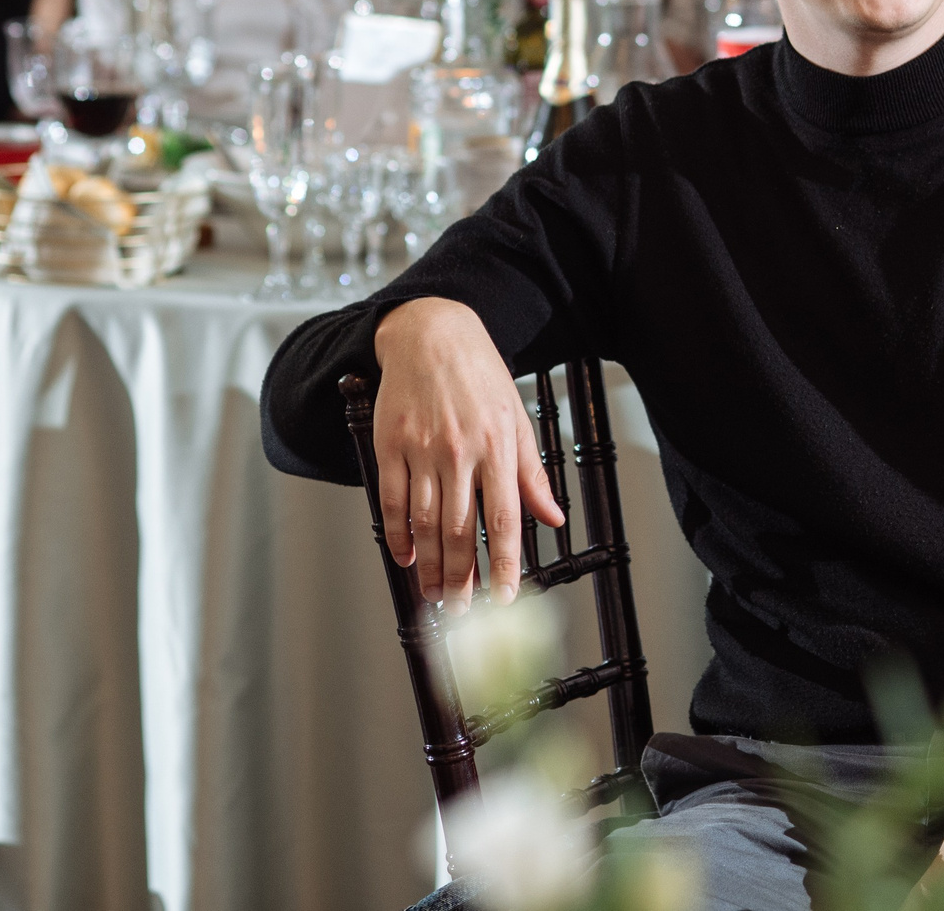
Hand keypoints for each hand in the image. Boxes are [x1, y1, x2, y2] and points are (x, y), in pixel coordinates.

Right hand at [372, 298, 565, 607]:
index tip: (504, 598)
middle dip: (462, 579)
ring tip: (434, 595)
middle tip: (460, 610)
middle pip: (461, 531)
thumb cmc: (478, 376)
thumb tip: (553, 518)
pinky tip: (405, 556)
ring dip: (429, 566)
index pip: (506, 519)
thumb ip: (532, 474)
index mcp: (497, 447)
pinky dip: (397, 534)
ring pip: (425, 523)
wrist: (430, 334)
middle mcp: (459, 452)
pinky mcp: (390, 445)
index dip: (506, 564)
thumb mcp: (516, 420)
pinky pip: (391, 500)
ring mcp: (421, 449)